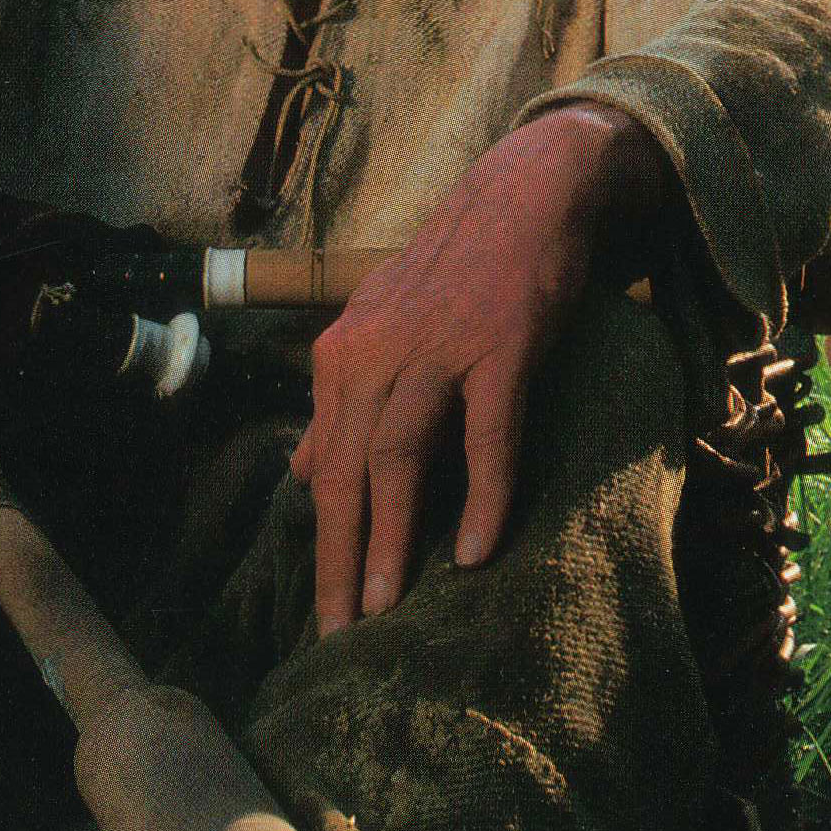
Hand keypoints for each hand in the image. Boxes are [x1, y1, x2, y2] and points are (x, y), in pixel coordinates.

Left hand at [292, 103, 667, 634]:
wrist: (523, 195)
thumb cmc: (453, 275)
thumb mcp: (380, 334)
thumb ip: (344, 406)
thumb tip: (307, 476)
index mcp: (342, 357)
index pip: (324, 470)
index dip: (324, 548)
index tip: (325, 616)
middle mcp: (376, 353)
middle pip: (350, 472)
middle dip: (342, 560)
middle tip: (342, 635)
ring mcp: (437, 348)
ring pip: (400, 457)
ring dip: (392, 536)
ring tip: (389, 607)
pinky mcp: (500, 344)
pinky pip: (487, 433)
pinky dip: (482, 493)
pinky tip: (478, 549)